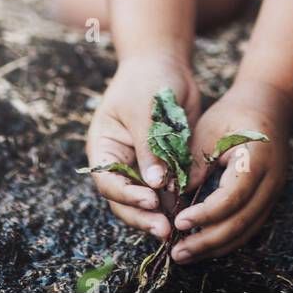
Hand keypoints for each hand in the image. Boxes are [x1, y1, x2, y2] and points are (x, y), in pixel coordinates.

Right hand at [86, 50, 199, 241]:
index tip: (151, 202)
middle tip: (165, 229)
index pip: (108, 181)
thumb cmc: (148, 79)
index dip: (127, 196)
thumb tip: (156, 186)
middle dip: (143, 215)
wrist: (167, 62)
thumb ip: (149, 148)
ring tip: (178, 227)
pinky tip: (188, 210)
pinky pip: (167, 189)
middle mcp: (120, 161)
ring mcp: (141, 165)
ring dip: (161, 213)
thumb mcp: (146, 110)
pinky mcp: (163, 164)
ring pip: (146, 199)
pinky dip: (175, 200)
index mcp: (104, 147)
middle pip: (125, 199)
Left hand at [169, 78, 292, 263]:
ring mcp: (274, 193)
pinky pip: (248, 227)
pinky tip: (202, 245)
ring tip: (185, 255)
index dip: (206, 213)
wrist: (268, 105)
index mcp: (257, 158)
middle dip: (208, 241)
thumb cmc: (233, 113)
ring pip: (246, 231)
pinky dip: (225, 239)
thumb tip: (172, 197)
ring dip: (215, 247)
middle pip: (242, 222)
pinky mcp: (268, 200)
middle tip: (177, 253)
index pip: (233, 196)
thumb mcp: (209, 129)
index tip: (178, 222)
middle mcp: (272, 181)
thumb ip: (193, 162)